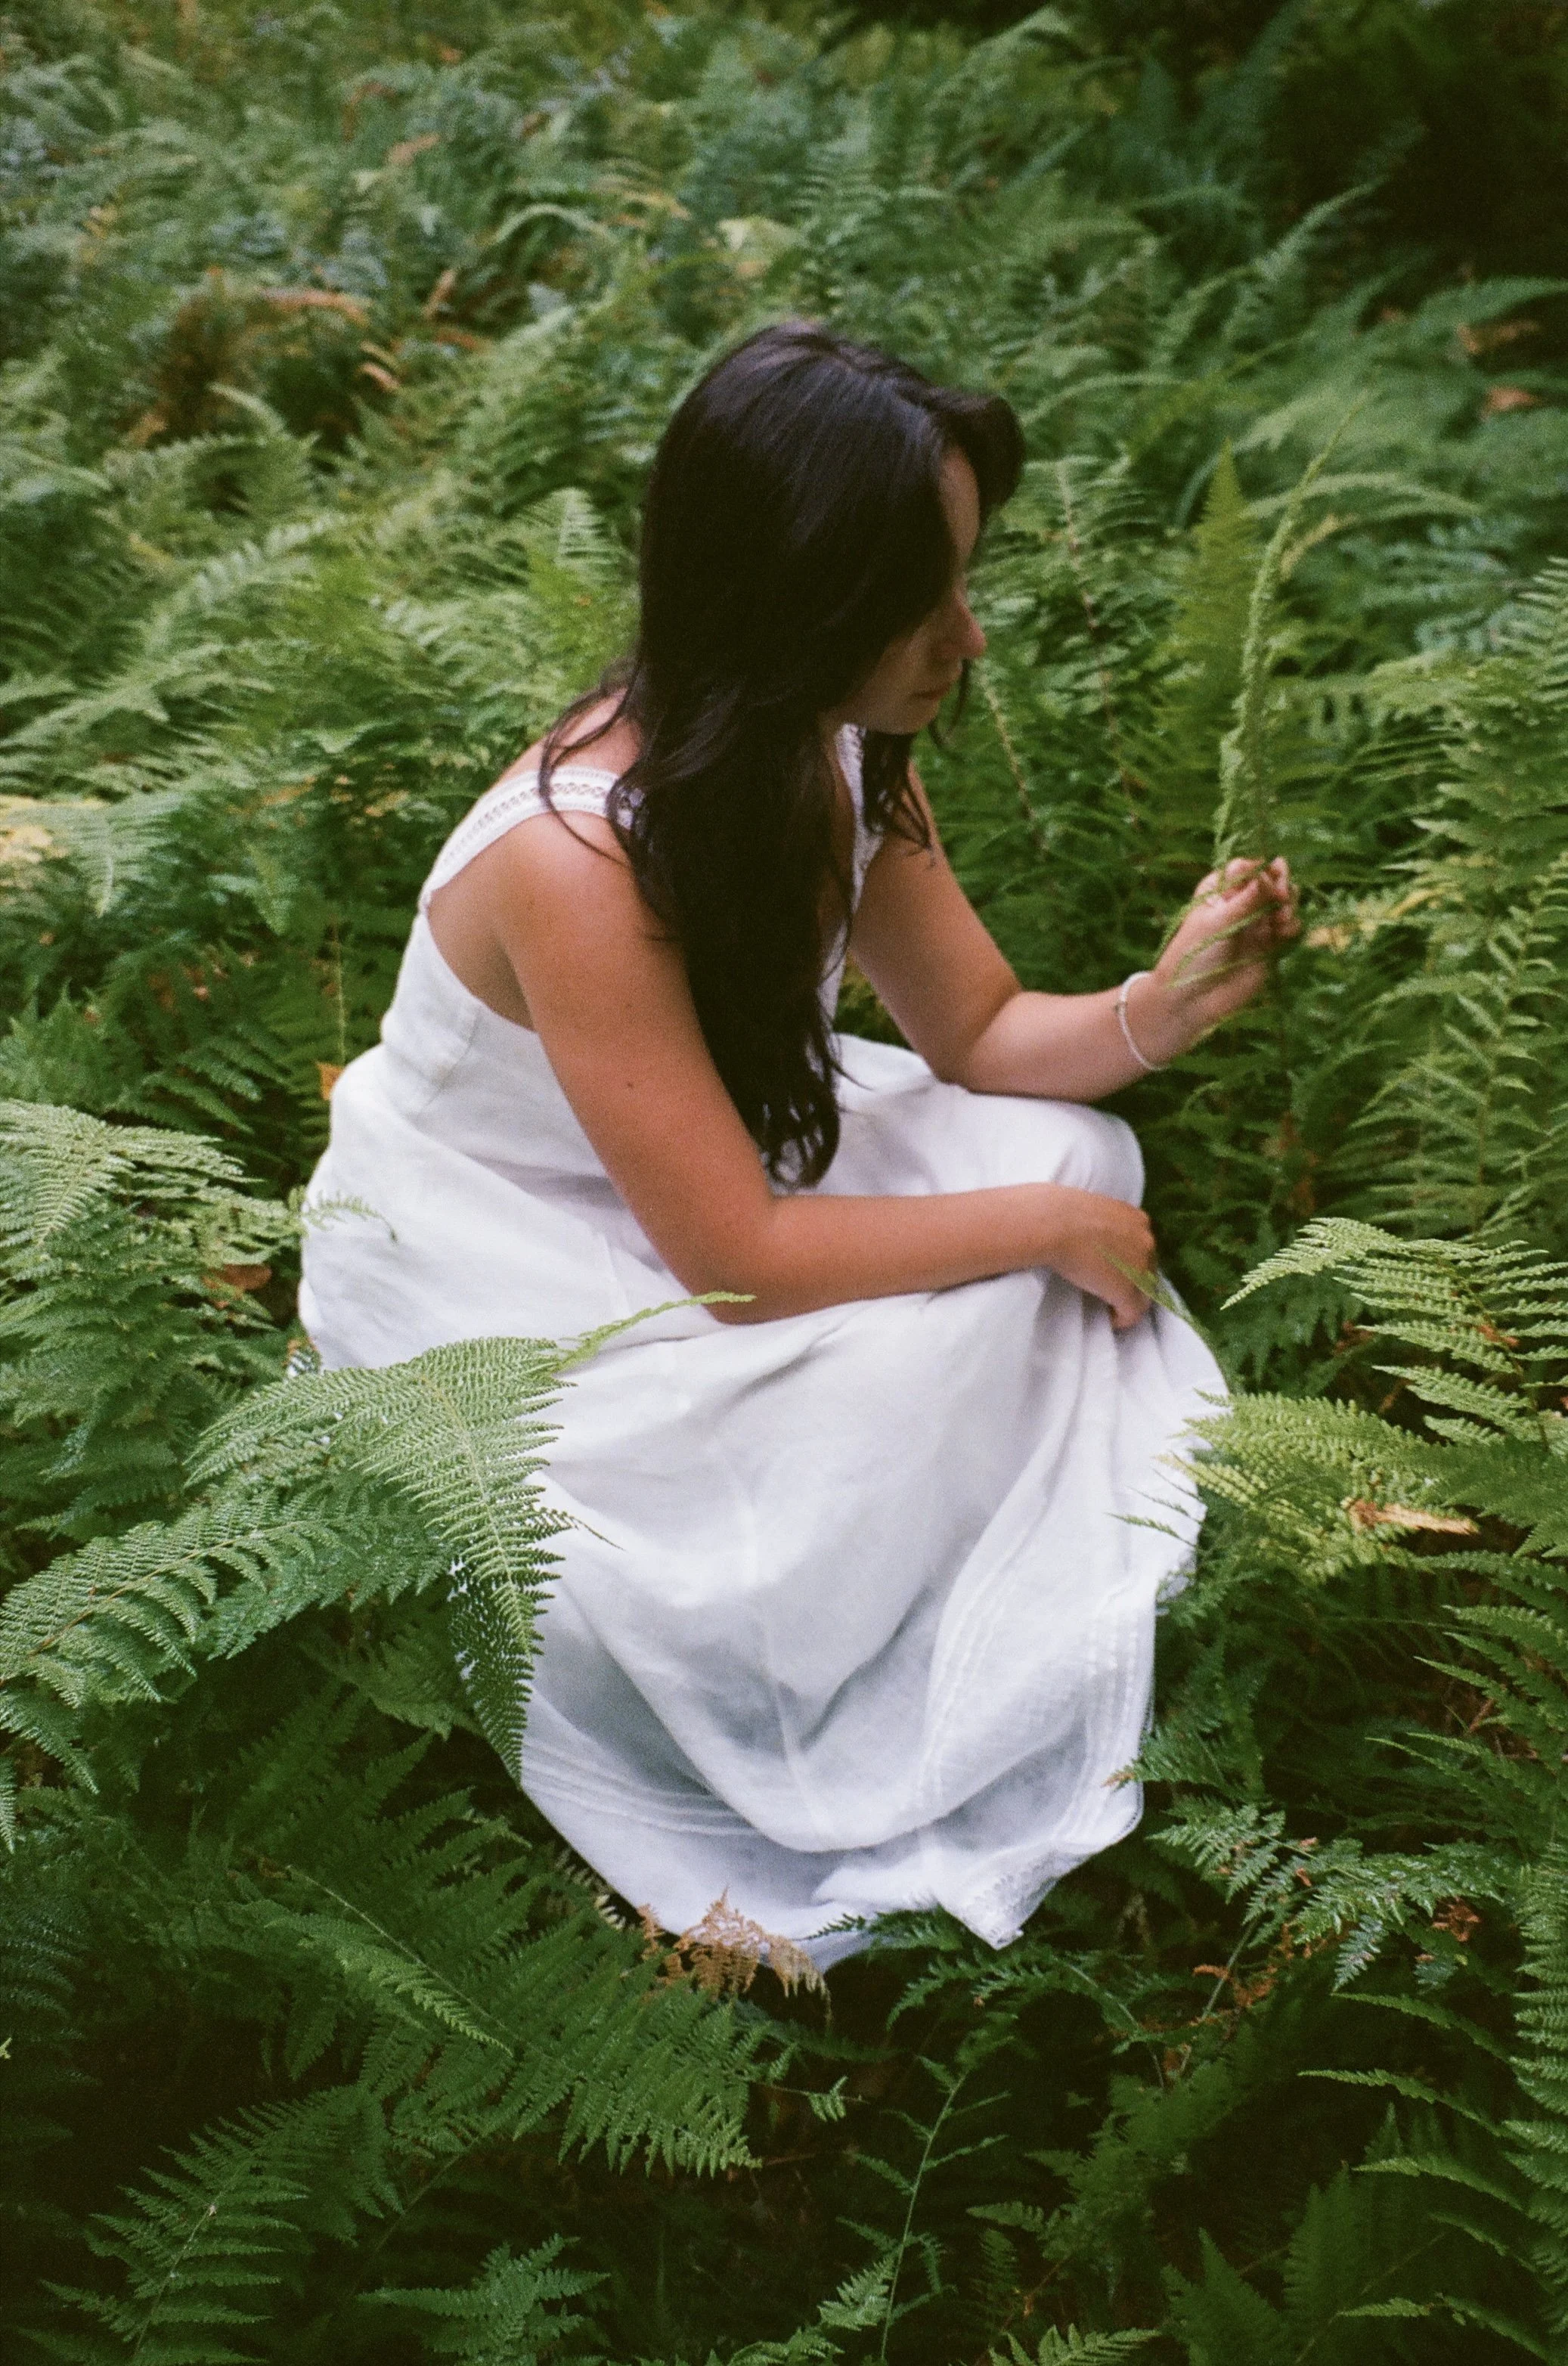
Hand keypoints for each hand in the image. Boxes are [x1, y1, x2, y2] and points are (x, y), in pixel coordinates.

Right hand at [1036, 1184, 1157, 1330]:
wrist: (1055, 1225)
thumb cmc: (1061, 1214)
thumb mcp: (1092, 1212)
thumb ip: (1103, 1226)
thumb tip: (1091, 1237)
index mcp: (1138, 1220)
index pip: (1143, 1248)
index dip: (1131, 1262)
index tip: (1116, 1270)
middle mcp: (1146, 1241)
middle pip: (1148, 1270)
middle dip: (1133, 1281)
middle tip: (1113, 1288)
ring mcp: (1140, 1267)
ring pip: (1144, 1294)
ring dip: (1129, 1301)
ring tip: (1112, 1306)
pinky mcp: (1126, 1291)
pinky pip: (1132, 1313)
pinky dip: (1122, 1319)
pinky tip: (1111, 1320)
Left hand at [1130, 857, 1299, 1063]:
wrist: (1191, 1000)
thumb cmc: (1193, 955)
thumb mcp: (1219, 922)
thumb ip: (1248, 899)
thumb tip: (1270, 873)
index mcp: (1219, 891)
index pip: (1248, 868)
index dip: (1263, 870)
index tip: (1270, 879)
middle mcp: (1240, 904)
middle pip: (1271, 883)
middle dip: (1281, 885)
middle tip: (1281, 897)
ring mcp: (1255, 925)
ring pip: (1283, 904)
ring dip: (1289, 905)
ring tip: (1282, 918)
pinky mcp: (1268, 946)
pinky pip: (1288, 928)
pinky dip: (1291, 926)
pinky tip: (1285, 932)